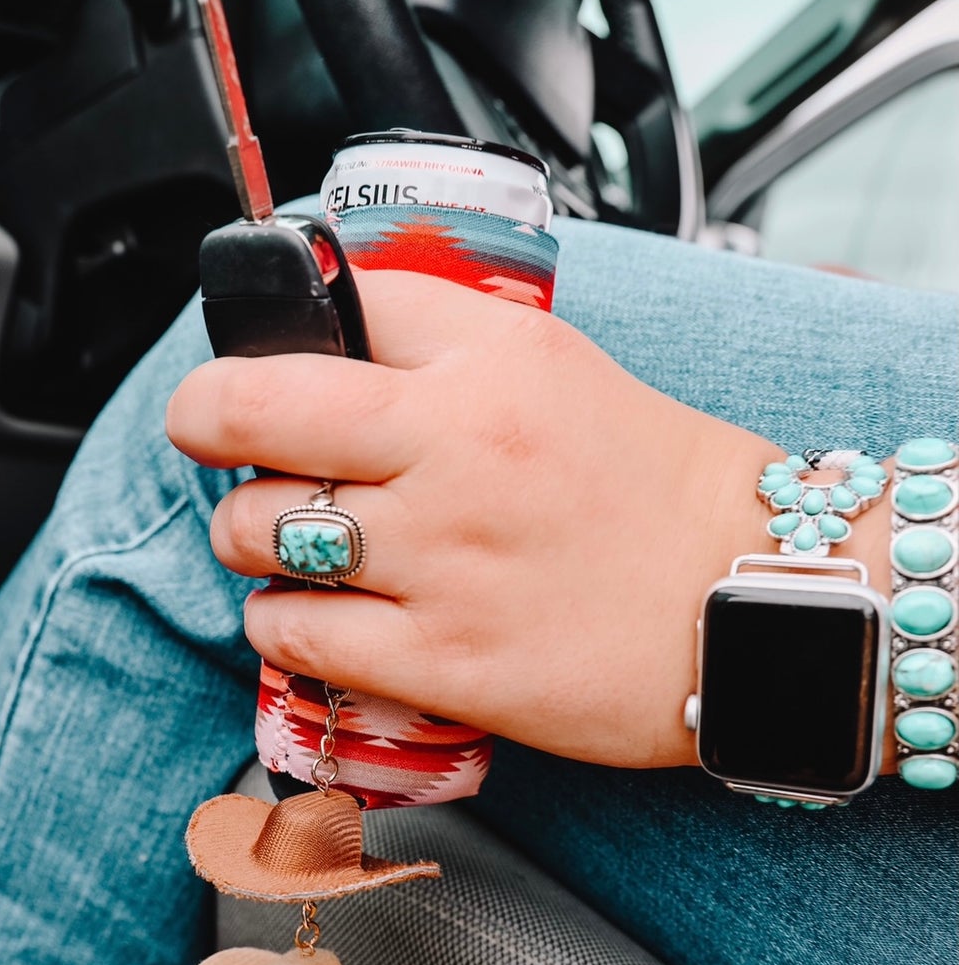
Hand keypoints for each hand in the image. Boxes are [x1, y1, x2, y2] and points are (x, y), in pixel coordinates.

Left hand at [167, 271, 886, 769]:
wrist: (757, 607)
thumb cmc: (660, 492)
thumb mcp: (560, 371)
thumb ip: (447, 345)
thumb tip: (333, 333)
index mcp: (494, 358)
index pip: (332, 304)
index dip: (269, 333)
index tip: (255, 365)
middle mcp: (456, 446)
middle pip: (250, 408)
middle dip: (207, 421)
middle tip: (215, 437)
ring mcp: (444, 558)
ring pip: (255, 530)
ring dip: (248, 536)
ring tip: (287, 543)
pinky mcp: (442, 661)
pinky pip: (290, 633)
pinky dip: (280, 623)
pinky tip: (316, 615)